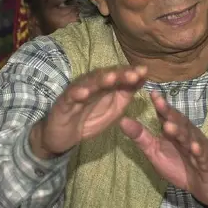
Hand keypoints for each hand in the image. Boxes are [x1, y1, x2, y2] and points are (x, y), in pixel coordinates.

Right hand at [30, 66, 147, 158]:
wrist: (64, 136)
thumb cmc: (90, 119)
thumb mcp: (114, 109)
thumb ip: (126, 94)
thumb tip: (142, 78)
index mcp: (104, 86)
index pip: (118, 76)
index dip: (131, 73)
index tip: (144, 71)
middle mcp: (91, 84)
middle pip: (106, 76)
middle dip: (119, 74)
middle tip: (133, 74)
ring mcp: (77, 92)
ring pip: (89, 83)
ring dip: (100, 80)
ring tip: (111, 78)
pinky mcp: (63, 102)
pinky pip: (70, 96)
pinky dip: (77, 93)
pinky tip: (84, 93)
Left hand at [119, 91, 207, 207]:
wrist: (204, 185)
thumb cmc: (178, 165)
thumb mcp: (155, 151)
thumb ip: (140, 137)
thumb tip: (122, 120)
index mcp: (174, 130)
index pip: (166, 115)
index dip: (159, 105)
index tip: (151, 93)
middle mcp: (187, 134)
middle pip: (178, 122)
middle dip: (169, 113)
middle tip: (159, 103)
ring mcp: (198, 147)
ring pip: (189, 137)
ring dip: (180, 131)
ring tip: (169, 126)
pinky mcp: (207, 162)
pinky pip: (202, 156)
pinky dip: (198, 151)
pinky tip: (194, 147)